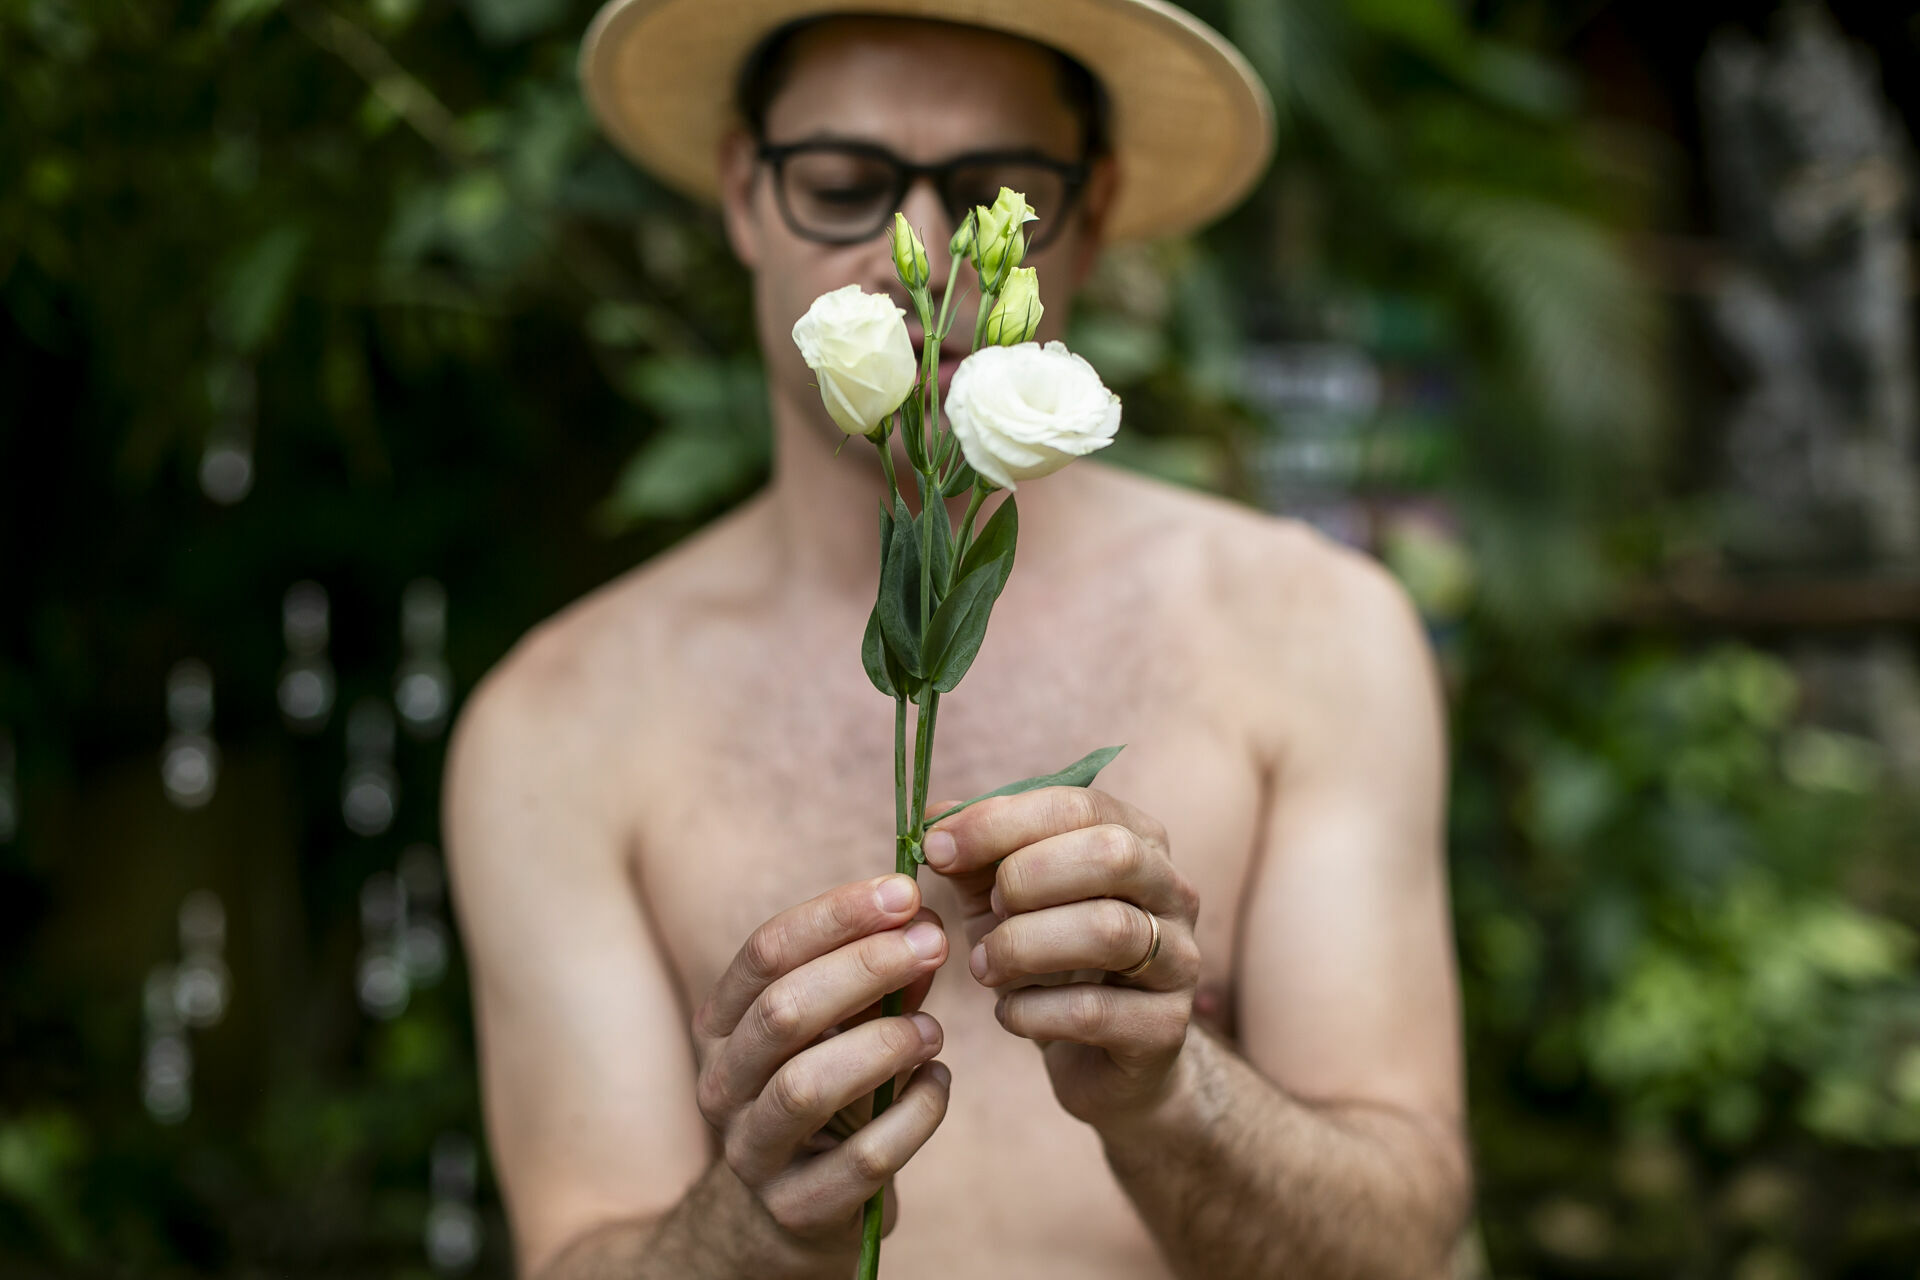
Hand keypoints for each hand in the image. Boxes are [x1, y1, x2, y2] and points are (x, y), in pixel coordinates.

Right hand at [691, 875, 951, 1263]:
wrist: (786, 1216)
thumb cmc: (824, 1094)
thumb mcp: (842, 1029)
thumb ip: (878, 982)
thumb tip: (924, 926)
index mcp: (724, 1025)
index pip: (765, 952)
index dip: (836, 915)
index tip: (904, 892)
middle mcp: (723, 1084)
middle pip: (782, 1011)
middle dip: (865, 967)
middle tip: (934, 945)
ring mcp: (754, 1152)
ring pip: (807, 1087)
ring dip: (883, 1045)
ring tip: (933, 1032)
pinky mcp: (798, 1210)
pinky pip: (863, 1161)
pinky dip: (914, 1115)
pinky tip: (938, 1085)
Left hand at [921, 787, 1199, 1127]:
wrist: (1098, 1060)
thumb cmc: (1047, 961)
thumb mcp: (1002, 900)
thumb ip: (974, 856)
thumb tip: (936, 816)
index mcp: (1136, 840)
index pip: (1076, 805)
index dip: (999, 822)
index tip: (938, 850)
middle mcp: (1172, 890)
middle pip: (1111, 853)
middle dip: (1028, 876)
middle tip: (987, 909)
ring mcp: (1180, 959)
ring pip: (1109, 930)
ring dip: (1024, 945)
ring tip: (982, 967)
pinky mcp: (1166, 1027)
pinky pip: (1093, 1010)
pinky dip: (1032, 1011)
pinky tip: (1009, 1014)